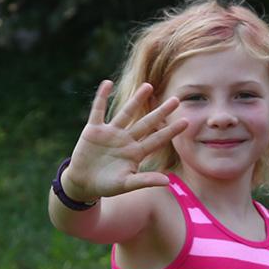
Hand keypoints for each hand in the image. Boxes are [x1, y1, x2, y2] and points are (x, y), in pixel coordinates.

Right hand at [61, 80, 190, 199]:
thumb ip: (145, 180)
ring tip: (148, 86)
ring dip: (136, 99)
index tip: (186, 122)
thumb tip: (167, 181)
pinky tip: (107, 83)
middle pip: (146, 123)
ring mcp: (110, 133)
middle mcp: (126, 139)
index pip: (157, 139)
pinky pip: (98, 110)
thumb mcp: (125, 184)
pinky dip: (101, 97)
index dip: (171, 131)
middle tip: (176, 100)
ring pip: (126, 113)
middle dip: (160, 112)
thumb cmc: (106, 186)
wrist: (82, 183)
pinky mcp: (93, 130)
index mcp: (135, 153)